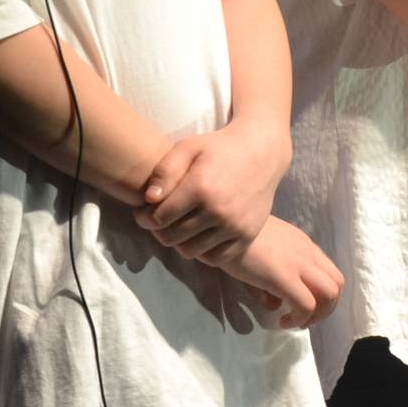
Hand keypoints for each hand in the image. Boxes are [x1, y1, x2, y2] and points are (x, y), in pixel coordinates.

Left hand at [138, 120, 289, 265]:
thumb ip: (165, 171)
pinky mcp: (247, 236)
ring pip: (190, 251)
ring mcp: (235, 226)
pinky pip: (215, 258)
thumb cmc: (219, 148)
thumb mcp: (188, 147)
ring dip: (180, 241)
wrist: (262, 152)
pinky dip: (203, 251)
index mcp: (200, 187)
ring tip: (180, 226)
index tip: (145, 211)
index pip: (159, 218)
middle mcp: (218, 211)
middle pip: (171, 238)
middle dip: (159, 230)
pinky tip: (200, 234)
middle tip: (161, 220)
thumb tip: (149, 199)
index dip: (145, 217)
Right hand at [221, 217, 343, 328]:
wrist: (221, 225)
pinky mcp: (284, 276)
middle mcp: (306, 251)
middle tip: (304, 319)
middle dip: (326, 308)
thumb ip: (271, 279)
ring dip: (317, 315)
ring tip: (296, 322)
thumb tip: (274, 305)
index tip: (303, 306)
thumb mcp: (259, 256)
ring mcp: (298, 263)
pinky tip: (282, 322)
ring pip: (329, 294)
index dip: (321, 295)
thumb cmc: (235, 238)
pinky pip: (306, 305)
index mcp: (302, 244)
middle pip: (336, 284)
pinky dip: (299, 319)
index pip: (329, 272)